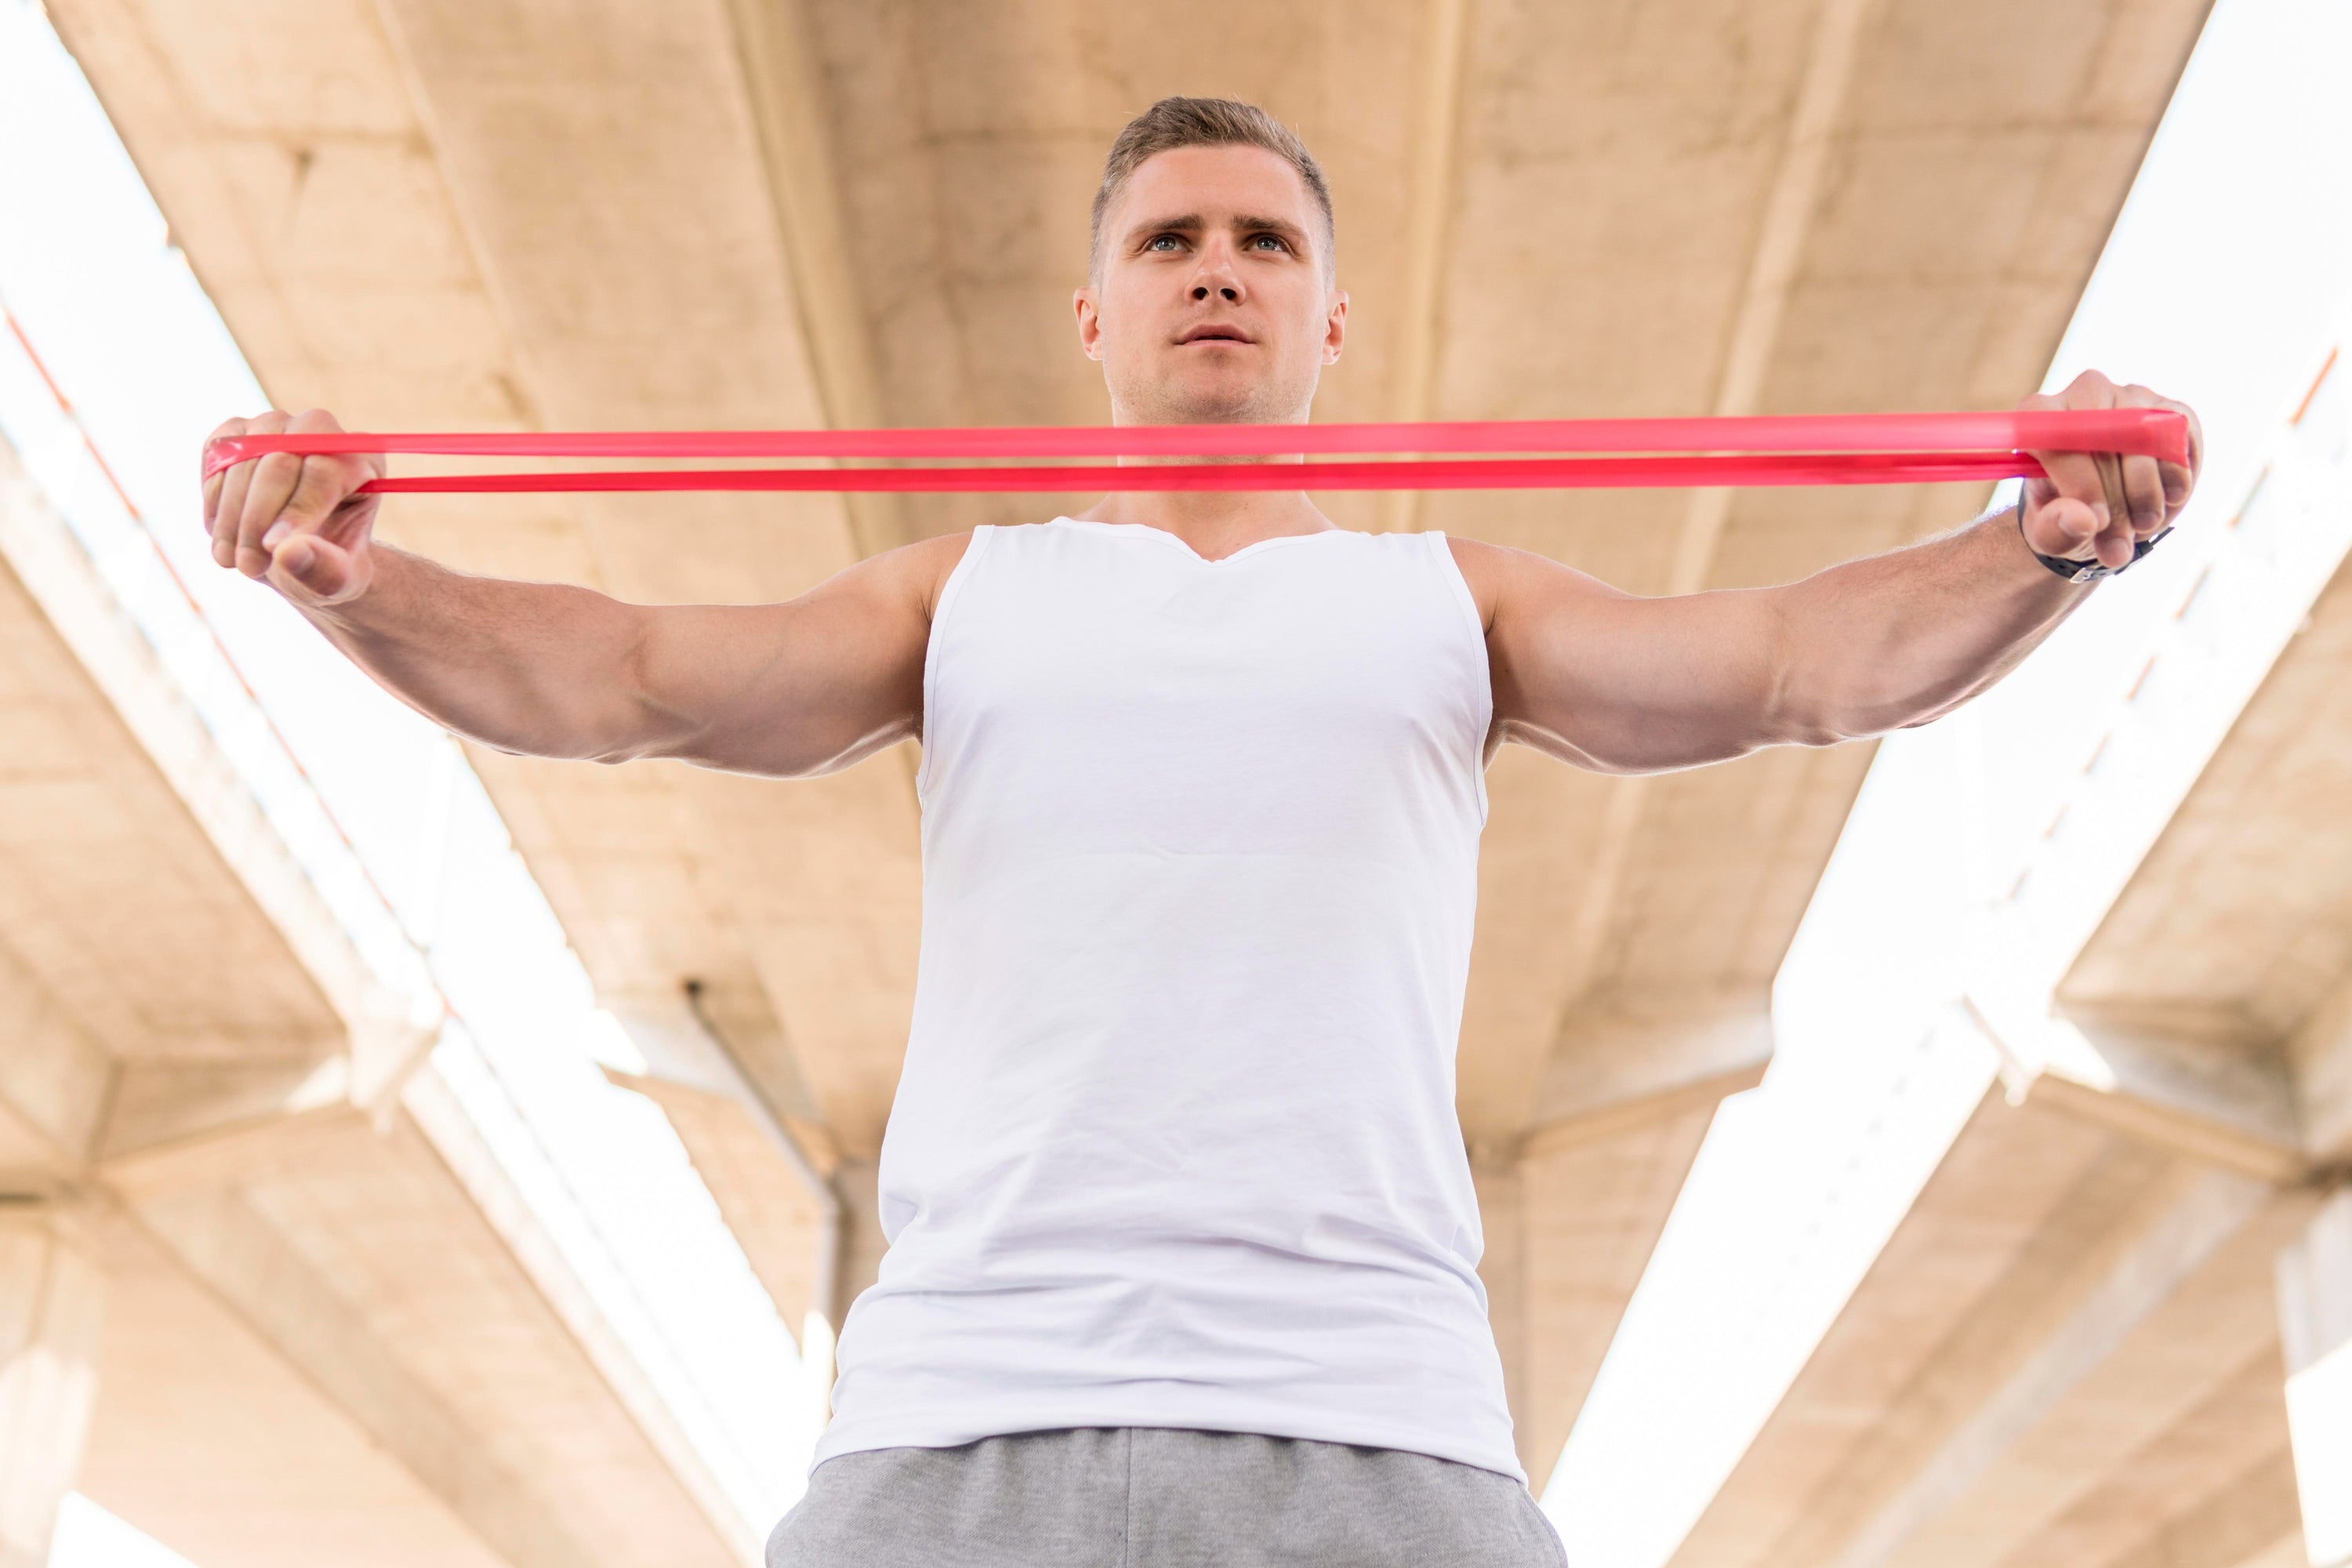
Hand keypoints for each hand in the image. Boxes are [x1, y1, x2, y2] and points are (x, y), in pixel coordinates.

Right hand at [202, 408, 384, 606]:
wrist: (294, 553)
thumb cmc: (326, 563)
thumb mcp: (338, 580)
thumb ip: (324, 569)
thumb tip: (288, 551)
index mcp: (362, 459)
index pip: (325, 472)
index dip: (297, 510)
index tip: (274, 549)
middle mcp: (319, 430)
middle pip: (279, 462)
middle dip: (258, 519)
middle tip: (249, 567)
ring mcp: (274, 425)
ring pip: (242, 461)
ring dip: (231, 517)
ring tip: (233, 561)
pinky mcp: (235, 434)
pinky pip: (215, 459)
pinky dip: (213, 502)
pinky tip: (224, 538)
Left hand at [2019, 370, 2201, 571]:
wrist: (2103, 507)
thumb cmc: (2066, 515)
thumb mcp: (2051, 533)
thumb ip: (2057, 527)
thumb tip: (2084, 519)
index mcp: (2039, 417)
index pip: (2057, 436)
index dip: (2081, 481)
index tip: (2097, 522)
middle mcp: (2084, 393)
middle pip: (2108, 434)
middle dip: (2120, 494)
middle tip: (2122, 537)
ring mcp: (2131, 396)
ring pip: (2148, 437)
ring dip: (2149, 490)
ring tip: (2144, 525)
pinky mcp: (2171, 409)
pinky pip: (2182, 439)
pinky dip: (2177, 477)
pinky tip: (2168, 500)